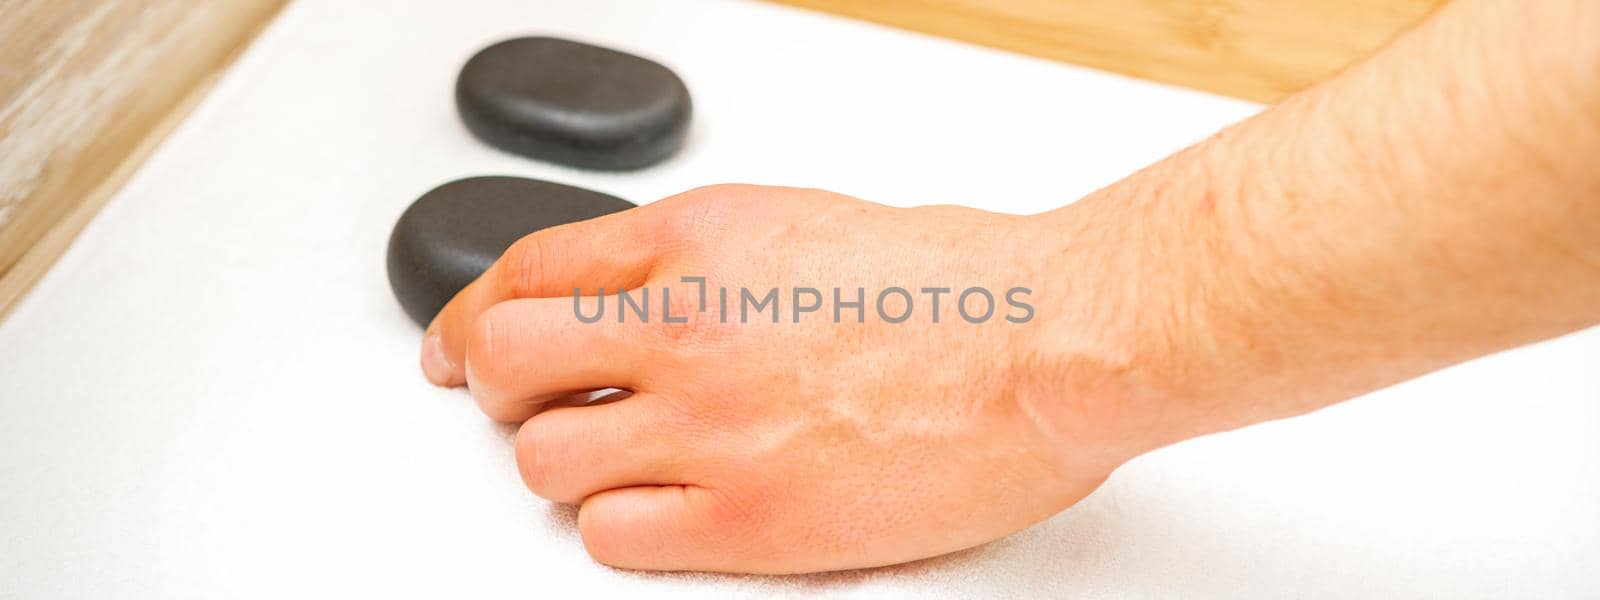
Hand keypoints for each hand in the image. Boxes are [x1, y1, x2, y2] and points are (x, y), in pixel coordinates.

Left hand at [419, 185, 1153, 572]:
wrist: (1049, 344)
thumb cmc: (962, 286)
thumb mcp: (801, 226)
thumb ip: (703, 262)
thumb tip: (644, 299)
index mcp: (694, 241)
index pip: (522, 272)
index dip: (470, 314)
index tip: (460, 343)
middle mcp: (682, 326)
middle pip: (501, 363)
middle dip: (496, 389)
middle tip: (523, 406)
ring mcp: (706, 427)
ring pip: (542, 462)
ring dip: (566, 464)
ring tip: (621, 463)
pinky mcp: (744, 520)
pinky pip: (611, 536)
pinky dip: (621, 528)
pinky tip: (668, 511)